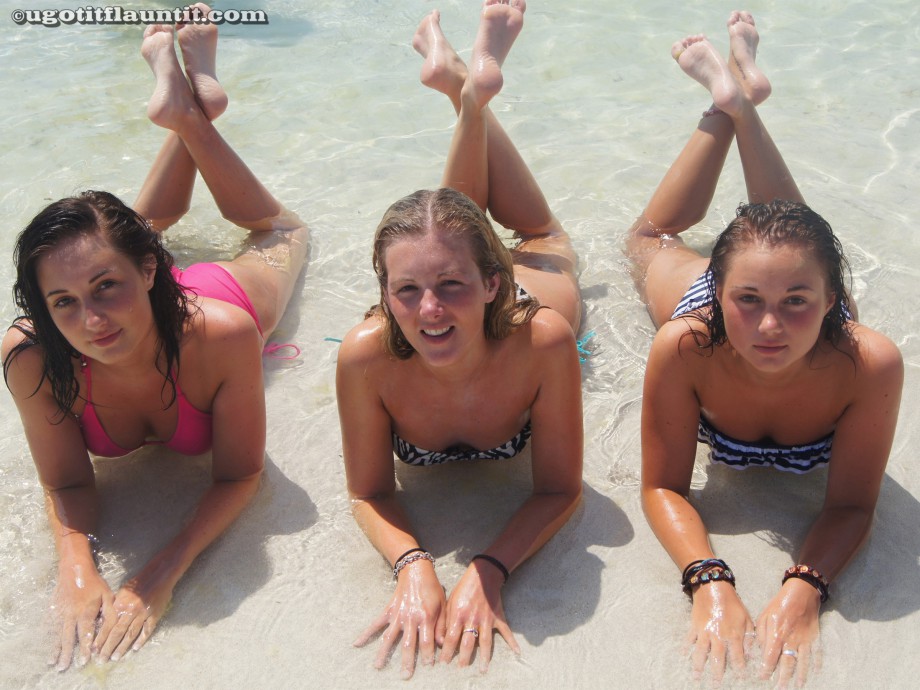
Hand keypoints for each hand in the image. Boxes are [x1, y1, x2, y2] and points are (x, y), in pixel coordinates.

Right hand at [48, 563, 113, 670]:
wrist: (74, 569)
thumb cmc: (94, 582)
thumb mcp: (107, 595)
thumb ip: (110, 611)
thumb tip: (111, 627)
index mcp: (85, 611)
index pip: (85, 633)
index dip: (86, 647)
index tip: (85, 660)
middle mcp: (71, 615)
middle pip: (68, 637)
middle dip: (66, 653)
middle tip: (64, 667)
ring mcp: (60, 612)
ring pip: (57, 634)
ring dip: (55, 648)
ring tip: (53, 662)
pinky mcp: (53, 609)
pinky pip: (50, 626)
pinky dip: (48, 637)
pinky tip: (47, 645)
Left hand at [93, 573, 174, 661]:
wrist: (159, 575)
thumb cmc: (138, 582)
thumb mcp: (122, 592)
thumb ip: (114, 607)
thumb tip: (104, 623)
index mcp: (120, 605)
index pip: (108, 626)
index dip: (100, 639)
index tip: (94, 650)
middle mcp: (130, 611)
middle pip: (117, 633)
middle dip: (108, 647)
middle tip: (102, 660)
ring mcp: (143, 614)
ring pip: (131, 634)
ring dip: (122, 648)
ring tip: (115, 658)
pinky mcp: (155, 615)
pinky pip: (147, 631)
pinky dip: (141, 640)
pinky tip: (135, 648)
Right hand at [353, 559, 445, 678]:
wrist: (416, 570)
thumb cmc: (432, 587)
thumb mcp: (443, 605)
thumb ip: (442, 625)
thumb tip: (442, 644)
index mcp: (426, 617)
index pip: (427, 642)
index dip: (427, 655)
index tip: (428, 667)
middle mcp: (411, 618)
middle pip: (408, 644)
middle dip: (406, 662)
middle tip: (405, 676)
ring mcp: (398, 615)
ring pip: (390, 637)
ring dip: (383, 652)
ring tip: (378, 667)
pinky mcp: (389, 610)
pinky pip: (376, 623)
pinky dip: (366, 633)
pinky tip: (357, 643)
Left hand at [439, 560, 519, 672]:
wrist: (483, 575)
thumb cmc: (464, 588)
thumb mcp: (450, 601)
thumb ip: (446, 621)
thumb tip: (441, 639)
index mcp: (459, 615)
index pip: (451, 638)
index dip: (447, 651)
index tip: (443, 662)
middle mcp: (473, 619)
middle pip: (467, 643)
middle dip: (463, 658)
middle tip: (461, 668)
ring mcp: (487, 619)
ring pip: (485, 641)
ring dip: (484, 656)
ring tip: (483, 669)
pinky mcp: (498, 617)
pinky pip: (506, 631)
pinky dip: (512, 641)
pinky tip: (517, 652)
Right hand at [685, 582, 754, 682]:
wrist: (714, 587)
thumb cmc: (733, 603)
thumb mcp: (747, 619)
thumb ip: (750, 637)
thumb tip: (752, 654)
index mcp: (734, 634)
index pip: (737, 657)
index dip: (739, 669)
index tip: (740, 680)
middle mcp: (719, 635)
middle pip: (717, 658)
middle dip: (716, 673)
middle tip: (715, 685)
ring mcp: (705, 631)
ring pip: (701, 652)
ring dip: (698, 665)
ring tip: (696, 677)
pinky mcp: (695, 626)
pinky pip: (689, 639)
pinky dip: (686, 648)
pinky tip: (683, 657)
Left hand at [756, 578, 821, 688]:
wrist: (801, 593)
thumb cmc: (779, 604)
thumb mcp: (763, 616)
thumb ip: (761, 635)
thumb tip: (758, 651)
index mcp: (776, 634)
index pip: (770, 657)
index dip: (766, 669)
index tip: (762, 677)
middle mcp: (791, 639)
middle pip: (787, 664)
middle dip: (783, 678)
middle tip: (780, 688)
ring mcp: (805, 640)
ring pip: (803, 662)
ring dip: (800, 675)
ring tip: (797, 686)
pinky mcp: (815, 638)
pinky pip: (816, 654)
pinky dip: (816, 664)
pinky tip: (815, 673)